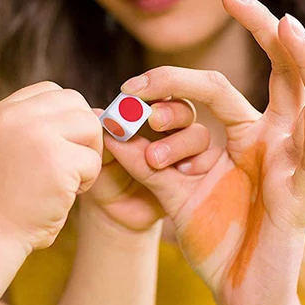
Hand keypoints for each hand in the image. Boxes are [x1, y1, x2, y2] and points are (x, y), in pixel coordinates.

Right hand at [0, 82, 102, 252]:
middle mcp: (15, 116)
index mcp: (0, 113)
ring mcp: (36, 135)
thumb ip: (36, 129)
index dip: (64, 120)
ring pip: (89, 126)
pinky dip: (86, 182)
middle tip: (69, 167)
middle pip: (74, 102)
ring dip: (87, 156)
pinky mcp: (56, 160)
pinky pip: (93, 160)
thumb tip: (94, 114)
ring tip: (67, 182)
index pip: (50, 91)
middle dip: (81, 134)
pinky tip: (64, 197)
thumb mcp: (5, 151)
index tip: (57, 150)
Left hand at [85, 99, 210, 232]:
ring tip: (154, 159)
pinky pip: (206, 163)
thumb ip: (106, 136)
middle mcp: (172, 132)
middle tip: (154, 119)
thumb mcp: (102, 158)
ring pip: (198, 135)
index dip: (153, 88)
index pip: (160, 95)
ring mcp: (188, 154)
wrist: (116, 216)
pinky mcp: (197, 176)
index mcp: (149, 118)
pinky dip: (196, 164)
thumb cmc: (106, 180)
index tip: (135, 91)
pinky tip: (181, 172)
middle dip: (171, 112)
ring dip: (179, 143)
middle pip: (184, 110)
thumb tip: (97, 113)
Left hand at [107, 0, 304, 304]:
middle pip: (279, 72)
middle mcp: (272, 140)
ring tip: (287, 28)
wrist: (239, 292)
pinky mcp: (301, 194)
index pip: (219, 86)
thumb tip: (109, 131)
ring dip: (301, 63)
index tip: (135, 78)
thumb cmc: (214, 242)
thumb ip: (146, 164)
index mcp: (242, 137)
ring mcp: (292, 163)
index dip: (180, 74)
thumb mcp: (172, 196)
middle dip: (262, 30)